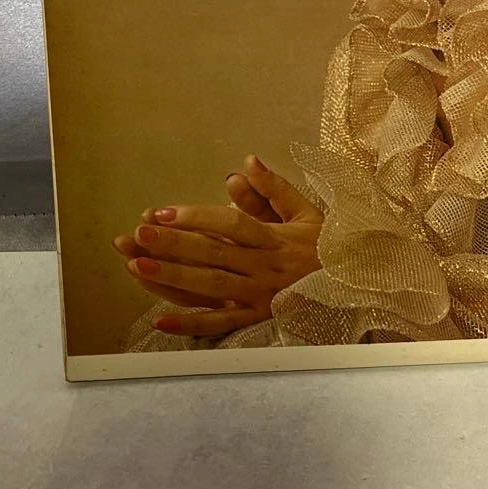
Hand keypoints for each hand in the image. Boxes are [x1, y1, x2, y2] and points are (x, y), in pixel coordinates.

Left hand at [111, 155, 323, 335]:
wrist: (351, 283)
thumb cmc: (322, 244)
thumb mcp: (305, 210)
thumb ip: (273, 188)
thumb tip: (245, 163)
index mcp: (275, 238)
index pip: (232, 224)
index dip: (197, 217)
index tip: (163, 211)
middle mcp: (263, 267)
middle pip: (213, 255)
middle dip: (173, 245)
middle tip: (138, 235)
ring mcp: (257, 296)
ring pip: (210, 288)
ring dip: (172, 279)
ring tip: (136, 267)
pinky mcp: (254, 320)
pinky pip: (219, 324)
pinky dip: (189, 325)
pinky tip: (159, 320)